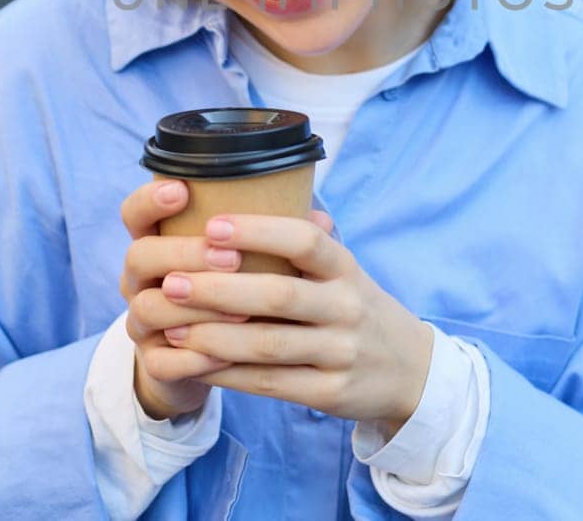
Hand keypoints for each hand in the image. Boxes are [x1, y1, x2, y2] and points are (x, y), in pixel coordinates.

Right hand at [119, 179, 249, 420]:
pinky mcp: (154, 363)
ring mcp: (142, 323)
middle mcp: (143, 280)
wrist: (211, 362)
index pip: (136, 213)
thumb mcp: (247, 265)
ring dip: (197, 309)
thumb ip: (271, 239)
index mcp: (160, 243)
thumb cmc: (237, 298)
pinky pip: (162, 361)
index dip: (152, 200)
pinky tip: (225, 355)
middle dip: (185, 254)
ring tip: (241, 312)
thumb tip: (322, 219)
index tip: (183, 190)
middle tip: (232, 258)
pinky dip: (195, 357)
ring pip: (149, 308)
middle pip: (141, 256)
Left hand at [154, 213, 434, 437]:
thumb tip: (264, 190)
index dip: (259, 231)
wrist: (411, 371)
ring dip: (214, 337)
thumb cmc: (358, 309)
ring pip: (269, 345)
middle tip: (171, 282)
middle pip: (279, 295)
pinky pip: (271, 383)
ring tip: (172, 327)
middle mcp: (347, 307)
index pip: (306, 240)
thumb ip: (308, 241)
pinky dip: (228, 374)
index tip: (212, 225)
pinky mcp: (330, 392)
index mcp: (346, 268)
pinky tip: (196, 363)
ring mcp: (341, 352)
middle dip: (220, 289)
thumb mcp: (346, 271)